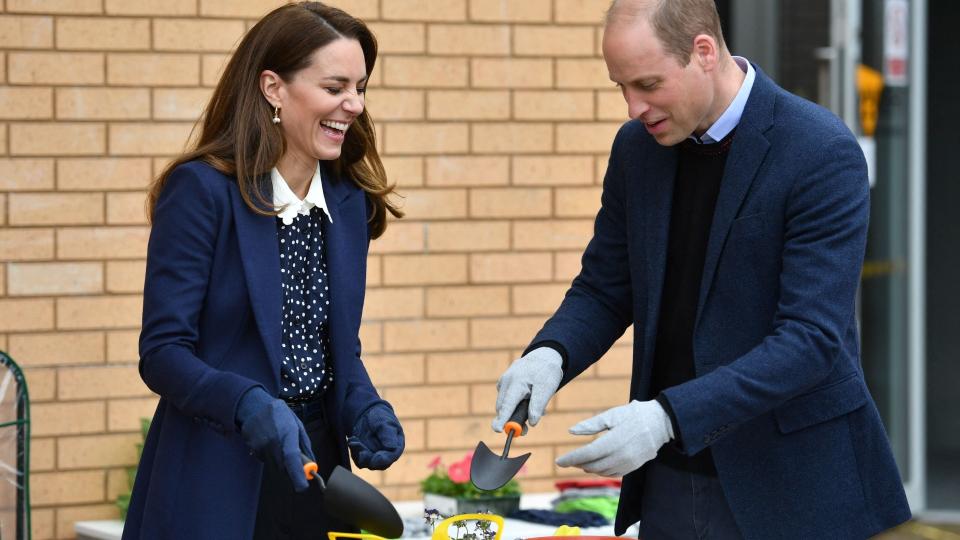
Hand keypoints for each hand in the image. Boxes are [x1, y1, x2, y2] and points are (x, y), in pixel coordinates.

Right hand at [236, 387, 312, 491]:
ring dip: (282, 464)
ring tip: (282, 445)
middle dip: (292, 472)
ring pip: (275, 467)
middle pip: (283, 469)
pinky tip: (272, 444)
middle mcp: (272, 443)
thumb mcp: (297, 425)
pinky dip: (272, 458)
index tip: (303, 487)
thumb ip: (305, 445)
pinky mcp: (253, 450)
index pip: (292, 458)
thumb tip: (312, 464)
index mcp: (287, 434)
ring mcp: (261, 447)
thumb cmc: (280, 414)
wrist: (255, 407)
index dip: (297, 474)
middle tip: (299, 466)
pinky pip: (267, 461)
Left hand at [348, 403, 404, 469]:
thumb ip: (388, 435)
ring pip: (364, 462)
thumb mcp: (385, 423)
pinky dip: (353, 450)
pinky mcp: (363, 456)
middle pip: (375, 464)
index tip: (374, 456)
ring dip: (357, 452)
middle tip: (357, 443)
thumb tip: (392, 448)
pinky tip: (352, 439)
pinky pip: (356, 458)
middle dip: (366, 456)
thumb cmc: (381, 417)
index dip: (382, 459)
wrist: (370, 414)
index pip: (390, 458)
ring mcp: (374, 457)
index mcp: (396, 448)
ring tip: (353, 439)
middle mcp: (386, 456)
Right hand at [492, 347, 562, 431]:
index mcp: (516, 382)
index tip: (497, 430)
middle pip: (503, 407)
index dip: (502, 419)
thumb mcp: (547, 389)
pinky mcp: (505, 381)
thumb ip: (538, 406)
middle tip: (525, 430)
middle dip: (511, 420)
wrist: (545, 355)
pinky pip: (507, 397)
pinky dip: (515, 403)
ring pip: (504, 403)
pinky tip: (527, 399)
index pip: (507, 405)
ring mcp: (504, 380)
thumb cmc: (546, 372)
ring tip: (533, 408)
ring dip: (515, 411)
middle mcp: (506, 380)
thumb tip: (531, 423)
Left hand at [555, 400, 673, 476]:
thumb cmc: (634, 415)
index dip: (571, 459)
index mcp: (612, 442)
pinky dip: (601, 471)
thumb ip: (590, 425)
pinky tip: (596, 465)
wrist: (661, 422)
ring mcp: (627, 464)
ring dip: (589, 468)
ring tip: (580, 462)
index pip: (586, 454)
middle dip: (577, 464)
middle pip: (592, 465)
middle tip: (567, 461)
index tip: (558, 461)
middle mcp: (620, 456)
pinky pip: (612, 473)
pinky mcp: (633, 467)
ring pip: (602, 471)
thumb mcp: (611, 415)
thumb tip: (571, 431)